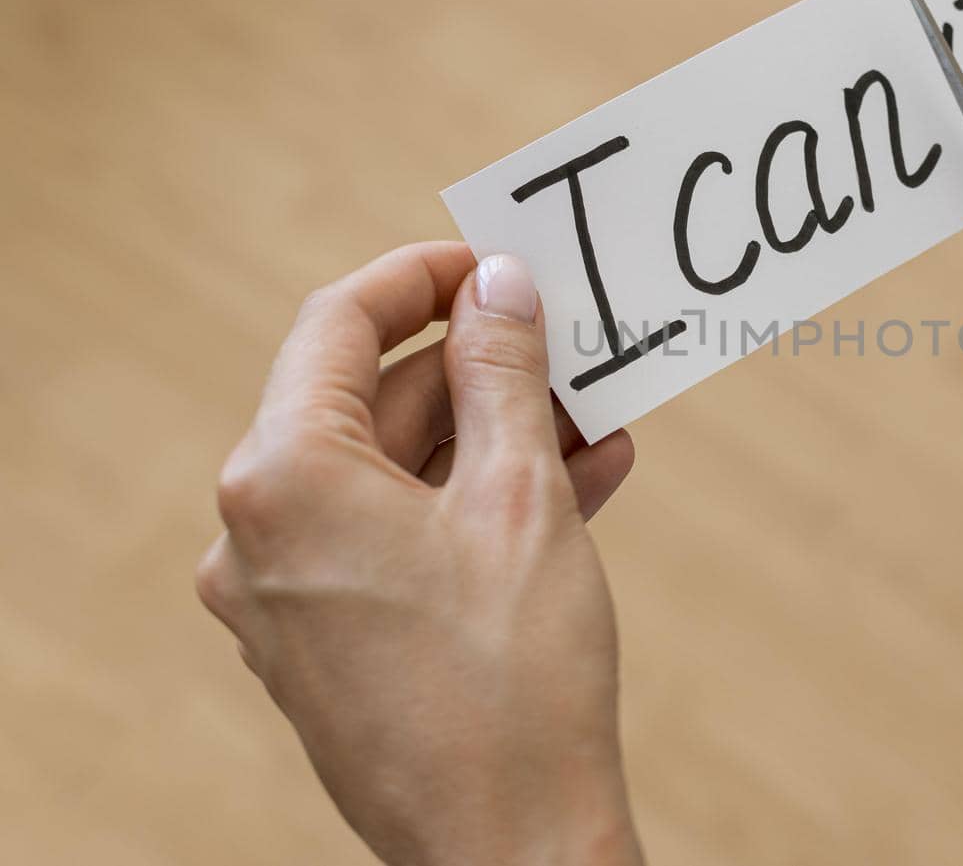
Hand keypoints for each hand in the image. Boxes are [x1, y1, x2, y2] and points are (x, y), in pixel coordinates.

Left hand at [196, 242, 644, 865]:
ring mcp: (290, 599)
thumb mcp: (521, 496)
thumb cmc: (514, 676)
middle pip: (374, 405)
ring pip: (399, 477)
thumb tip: (499, 284)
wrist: (511, 848)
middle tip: (568, 344)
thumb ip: (504, 372)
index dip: (423, 277)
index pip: (338, 325)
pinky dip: (479, 507)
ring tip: (597, 418)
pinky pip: (402, 541)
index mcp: (283, 480)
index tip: (495, 260)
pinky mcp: (332, 645)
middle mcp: (261, 536)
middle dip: (483, 370)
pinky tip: (579, 483)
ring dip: (498, 440)